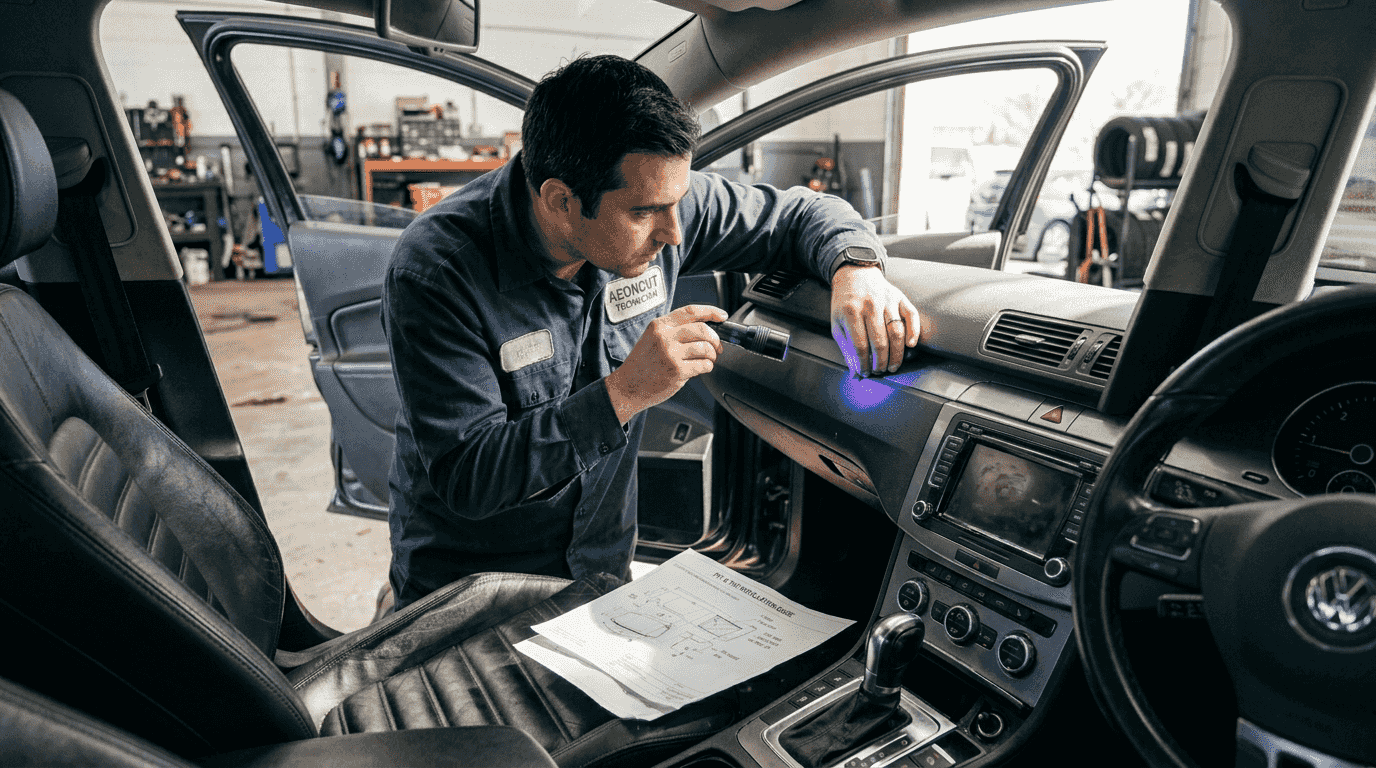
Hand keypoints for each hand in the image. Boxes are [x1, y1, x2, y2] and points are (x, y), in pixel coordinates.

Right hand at [605, 304, 727, 423]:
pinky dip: (707, 367)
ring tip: (707, 360)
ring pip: (705, 348)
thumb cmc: (642, 364)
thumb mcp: (652, 338)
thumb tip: (705, 329)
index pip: (691, 311)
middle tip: (717, 347)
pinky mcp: (677, 371)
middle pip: (703, 330)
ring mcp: (671, 354)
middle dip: (715, 339)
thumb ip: (674, 331)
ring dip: (712, 355)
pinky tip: (700, 369)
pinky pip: (704, 365)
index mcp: (659, 325)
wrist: (627, 386)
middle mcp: (665, 336)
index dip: (711, 312)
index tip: (722, 316)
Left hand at [830, 264, 920, 375]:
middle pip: (880, 342)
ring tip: (893, 365)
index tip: (865, 373)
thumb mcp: (837, 323)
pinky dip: (914, 331)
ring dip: (897, 354)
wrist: (854, 274)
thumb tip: (855, 373)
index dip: (863, 364)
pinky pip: (911, 315)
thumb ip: (846, 348)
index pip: (860, 346)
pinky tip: (910, 344)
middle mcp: (870, 305)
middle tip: (880, 371)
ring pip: (897, 332)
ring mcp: (887, 300)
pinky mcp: (899, 297)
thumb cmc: (845, 303)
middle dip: (881, 362)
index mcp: (851, 312)